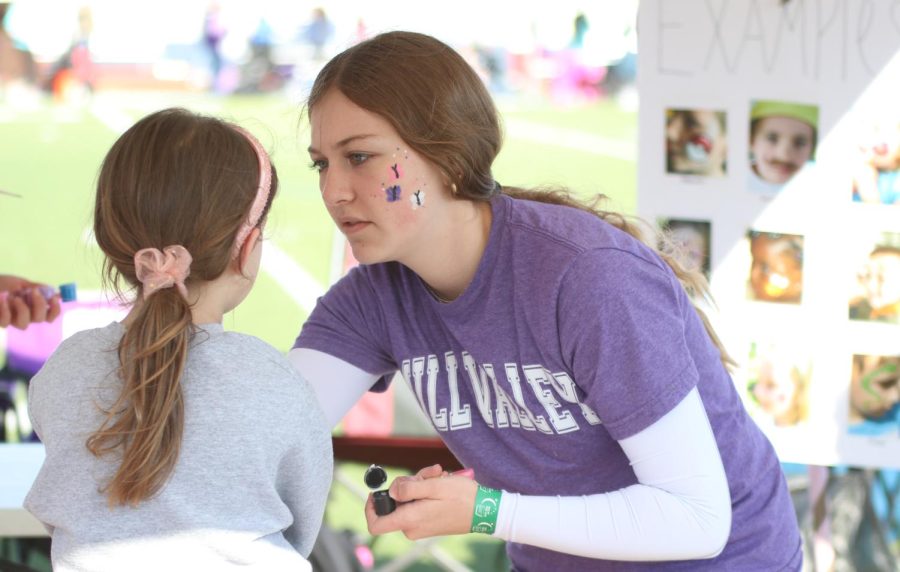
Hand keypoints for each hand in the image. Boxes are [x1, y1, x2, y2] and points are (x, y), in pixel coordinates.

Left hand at [0, 275, 61, 328]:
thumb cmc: (5, 284)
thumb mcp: (22, 283)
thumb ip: (36, 287)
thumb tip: (51, 289)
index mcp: (34, 308)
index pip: (50, 315)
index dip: (55, 309)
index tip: (54, 298)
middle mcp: (27, 317)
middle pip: (39, 319)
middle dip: (40, 305)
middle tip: (34, 291)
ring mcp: (13, 321)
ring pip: (24, 325)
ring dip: (22, 310)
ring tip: (15, 297)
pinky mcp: (2, 321)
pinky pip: (6, 322)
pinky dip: (5, 309)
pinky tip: (3, 297)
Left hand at [364, 464, 478, 539]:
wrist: (485, 510)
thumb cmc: (462, 497)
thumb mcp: (435, 486)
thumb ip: (409, 488)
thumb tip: (391, 491)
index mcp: (410, 520)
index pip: (376, 524)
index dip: (371, 507)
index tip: (376, 492)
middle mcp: (412, 527)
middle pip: (394, 503)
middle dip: (407, 484)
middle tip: (426, 474)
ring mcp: (420, 526)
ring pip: (407, 500)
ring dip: (420, 484)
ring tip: (438, 476)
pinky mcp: (428, 523)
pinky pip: (417, 504)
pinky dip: (426, 491)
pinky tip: (441, 482)